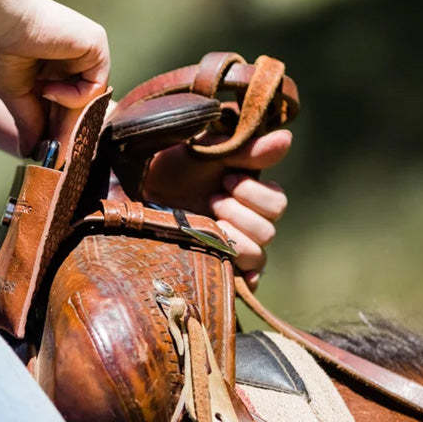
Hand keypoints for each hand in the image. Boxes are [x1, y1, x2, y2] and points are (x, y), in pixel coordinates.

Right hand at [0, 0, 108, 155]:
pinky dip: (74, 96)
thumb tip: (29, 152)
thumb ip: (29, 120)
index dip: (58, 128)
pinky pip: (96, 86)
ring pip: (90, 100)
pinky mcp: (95, 43)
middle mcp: (72, 56)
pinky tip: (48, 89)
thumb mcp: (14, 93)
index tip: (50, 152)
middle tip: (57, 156)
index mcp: (52, 64)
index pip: (65, 103)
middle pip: (81, 104)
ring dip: (70, 118)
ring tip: (48, 125)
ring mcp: (86, 49)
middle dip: (68, 131)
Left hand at [143, 129, 290, 286]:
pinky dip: (242, 275)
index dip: (254, 193)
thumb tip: (287, 139)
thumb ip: (246, 150)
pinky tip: (226, 263)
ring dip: (234, 238)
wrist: (135, 193)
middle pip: (269, 231)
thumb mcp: (207, 152)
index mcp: (249, 197)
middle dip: (240, 213)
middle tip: (212, 199)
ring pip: (258, 256)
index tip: (225, 179)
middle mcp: (245, 225)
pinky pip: (247, 283)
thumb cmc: (170, 169)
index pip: (277, 204)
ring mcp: (232, 251)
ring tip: (208, 224)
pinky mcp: (218, 271)